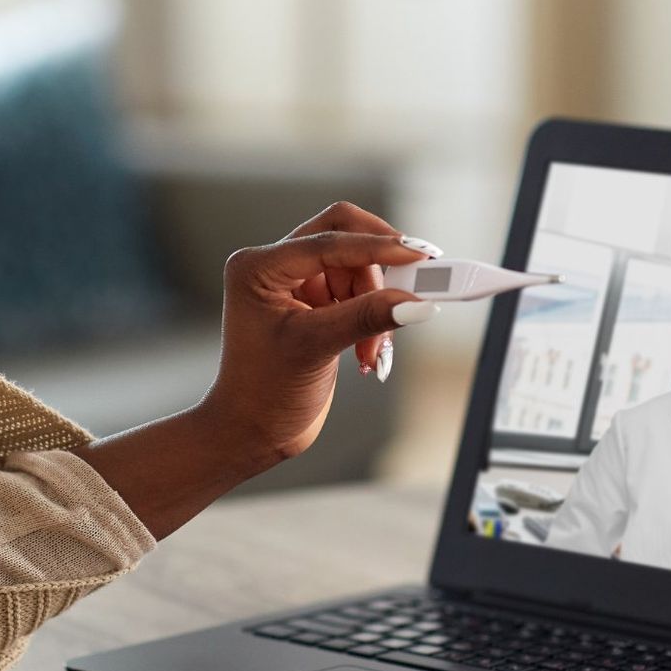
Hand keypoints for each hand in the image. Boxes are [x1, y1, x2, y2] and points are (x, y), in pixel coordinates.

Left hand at [201, 202, 434, 462]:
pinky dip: (371, 318)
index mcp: (259, 268)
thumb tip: (415, 303)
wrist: (252, 432)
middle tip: (413, 284)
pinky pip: (356, 293)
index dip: (377, 247)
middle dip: (377, 267)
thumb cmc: (264, 393)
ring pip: (356, 269)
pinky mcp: (313, 303)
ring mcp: (294, 285)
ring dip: (375, 305)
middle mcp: (274, 267)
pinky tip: (367, 353)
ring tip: (373, 349)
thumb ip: (366, 318)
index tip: (419, 257)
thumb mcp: (316, 348)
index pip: (327, 241)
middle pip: (343, 238)